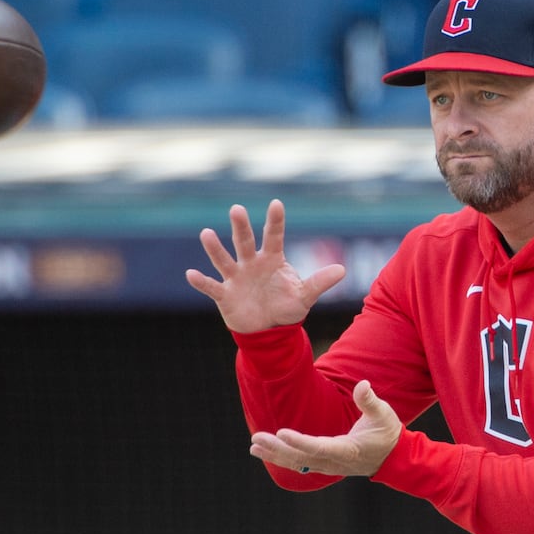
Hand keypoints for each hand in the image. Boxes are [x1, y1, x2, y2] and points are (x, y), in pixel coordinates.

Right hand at [185, 199, 345, 332]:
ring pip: (224, 260)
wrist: (268, 330)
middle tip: (237, 209)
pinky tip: (191, 273)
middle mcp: (251, 264)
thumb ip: (319, 282)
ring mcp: (236, 278)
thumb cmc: (286, 307)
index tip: (276, 204)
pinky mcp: (225, 295)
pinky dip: (202, 282)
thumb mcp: (305, 296)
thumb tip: (342, 270)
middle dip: (241, 227)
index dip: (275, 222)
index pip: (273, 236)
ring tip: (206, 233)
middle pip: (245, 242)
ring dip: (215, 248)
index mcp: (272, 259)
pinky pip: (212, 287)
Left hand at [249, 380, 402, 477]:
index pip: (319, 447)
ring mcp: (328, 466)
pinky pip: (299, 464)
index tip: (280, 433)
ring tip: (253, 447)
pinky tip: (265, 453)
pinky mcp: (324, 465)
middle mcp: (334, 462)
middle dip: (277, 449)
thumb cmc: (387, 433)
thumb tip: (363, 384)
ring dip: (275, 455)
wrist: (393, 459)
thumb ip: (370, 401)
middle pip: (301, 457)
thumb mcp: (384, 415)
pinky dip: (282, 458)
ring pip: (297, 463)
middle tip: (256, 439)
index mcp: (347, 450)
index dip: (299, 442)